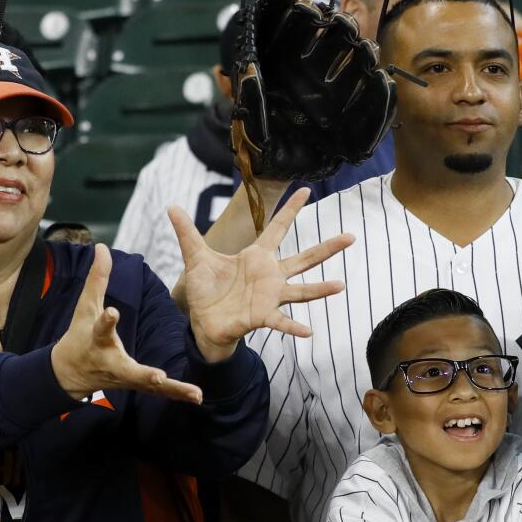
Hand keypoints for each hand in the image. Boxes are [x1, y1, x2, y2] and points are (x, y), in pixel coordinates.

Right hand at [52, 243, 204, 404]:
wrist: (69, 374)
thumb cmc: (79, 335)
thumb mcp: (84, 307)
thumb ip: (97, 278)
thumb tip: (102, 247)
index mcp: (97, 341)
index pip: (101, 328)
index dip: (106, 320)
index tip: (112, 312)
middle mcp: (112, 364)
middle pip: (129, 370)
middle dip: (145, 375)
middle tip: (159, 378)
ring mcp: (126, 379)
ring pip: (150, 387)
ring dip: (173, 390)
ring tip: (196, 394)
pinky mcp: (137, 387)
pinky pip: (160, 392)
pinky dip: (177, 394)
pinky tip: (198, 397)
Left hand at [168, 188, 353, 361]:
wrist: (204, 322)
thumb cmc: (206, 290)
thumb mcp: (195, 257)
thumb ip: (187, 232)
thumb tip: (171, 206)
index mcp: (256, 257)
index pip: (277, 228)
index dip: (290, 209)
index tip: (306, 189)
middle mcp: (270, 275)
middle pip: (304, 258)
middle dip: (327, 248)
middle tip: (351, 236)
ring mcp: (270, 296)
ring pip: (301, 290)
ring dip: (320, 289)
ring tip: (340, 285)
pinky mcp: (262, 316)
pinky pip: (281, 321)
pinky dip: (294, 327)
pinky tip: (309, 332)